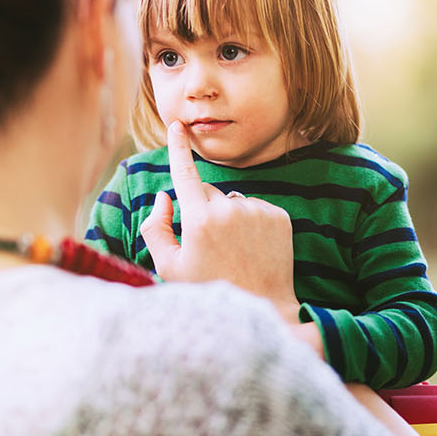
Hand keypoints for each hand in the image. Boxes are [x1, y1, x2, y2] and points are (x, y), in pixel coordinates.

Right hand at [139, 121, 299, 316]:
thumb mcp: (169, 267)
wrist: (263, 309)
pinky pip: (257, 208)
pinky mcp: (279, 217)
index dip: (178, 148)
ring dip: (229, 217)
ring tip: (233, 252)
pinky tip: (252, 249)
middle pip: (207, 193)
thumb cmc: (210, 290)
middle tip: (208, 246)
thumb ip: (156, 228)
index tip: (178, 126)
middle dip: (202, 210)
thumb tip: (164, 196)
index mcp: (199, 220)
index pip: (184, 173)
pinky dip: (252, 223)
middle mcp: (230, 210)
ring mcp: (258, 211)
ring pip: (233, 202)